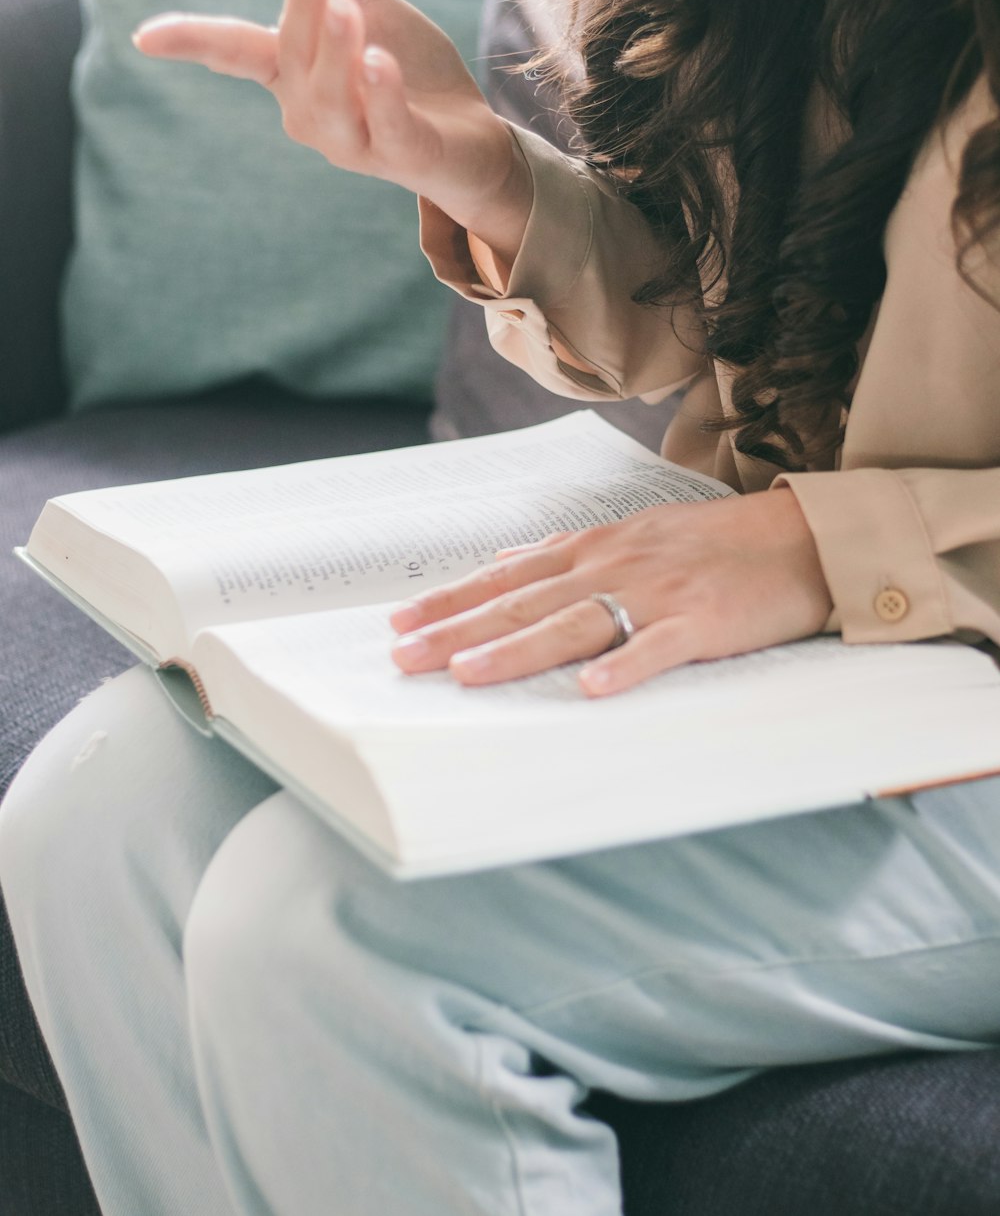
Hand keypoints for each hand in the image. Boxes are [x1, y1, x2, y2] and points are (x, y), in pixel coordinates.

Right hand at [132, 0, 530, 262]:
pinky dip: (382, 95)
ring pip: (329, 100)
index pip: (237, 52)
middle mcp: (312, 113)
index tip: (145, 35)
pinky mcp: (404, 156)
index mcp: (294, 74)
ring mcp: (355, 142)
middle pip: (293, 56)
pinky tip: (379, 61)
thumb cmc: (406, 72)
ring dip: (335, 52)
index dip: (193, 42)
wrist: (472, 139)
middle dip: (302, 6)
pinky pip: (386, 127)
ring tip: (347, 8)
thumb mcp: (360, 2)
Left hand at [389, 488, 832, 696]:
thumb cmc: (715, 542)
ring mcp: (658, 593)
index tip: (399, 622)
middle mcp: (615, 566)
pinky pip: (658, 648)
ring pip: (575, 622)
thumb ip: (567, 550)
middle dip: (459, 629)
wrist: (799, 537)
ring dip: (517, 648)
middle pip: (524, 601)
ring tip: (466, 672)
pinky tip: (590, 692)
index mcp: (596, 549)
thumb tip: (504, 559)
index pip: (508, 577)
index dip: (453, 599)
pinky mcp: (704, 621)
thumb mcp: (632, 533)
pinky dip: (624, 667)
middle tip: (403, 657)